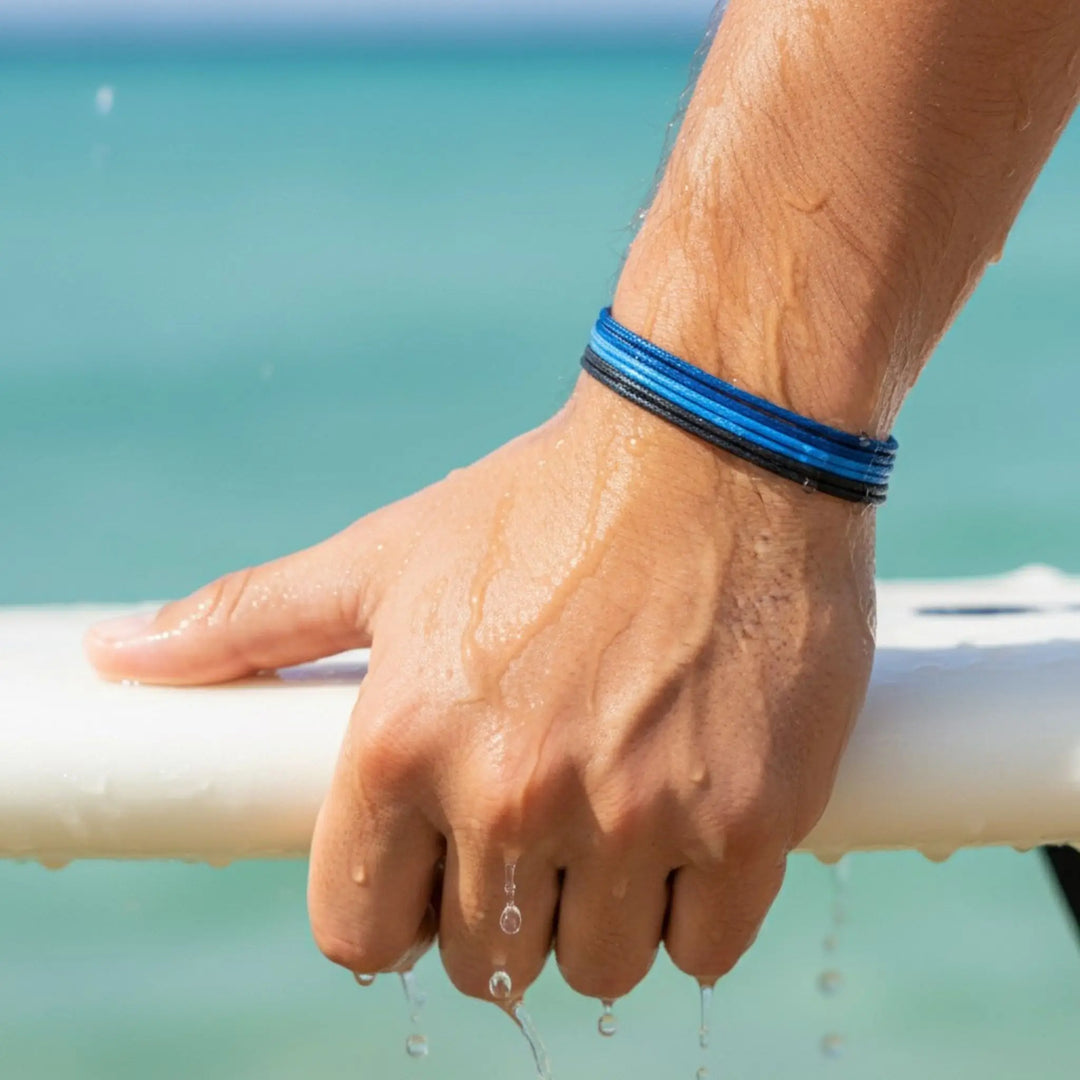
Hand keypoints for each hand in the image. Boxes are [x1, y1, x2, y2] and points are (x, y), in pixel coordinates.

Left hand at [86, 374, 875, 1001]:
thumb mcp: (387, 554)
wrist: (716, 451)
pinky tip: (693, 827)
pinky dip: (694, 911)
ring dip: (601, 918)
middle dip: (499, 910)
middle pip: (482, 960)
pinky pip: (704, 949)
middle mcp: (512, 793)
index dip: (392, 910)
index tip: (430, 871)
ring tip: (617, 821)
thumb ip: (250, 620)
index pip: (360, 933)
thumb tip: (125, 656)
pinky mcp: (748, 822)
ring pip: (596, 968)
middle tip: (535, 828)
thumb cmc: (544, 503)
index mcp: (406, 741)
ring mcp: (637, 816)